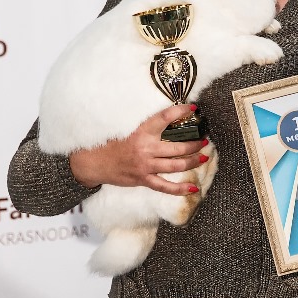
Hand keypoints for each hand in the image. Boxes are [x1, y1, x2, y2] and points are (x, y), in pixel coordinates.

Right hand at [68, 104, 209, 195]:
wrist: (93, 161)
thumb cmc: (110, 142)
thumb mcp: (125, 127)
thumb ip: (145, 124)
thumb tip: (165, 117)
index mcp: (141, 131)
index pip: (165, 118)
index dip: (181, 112)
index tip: (193, 109)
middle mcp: (146, 148)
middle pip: (177, 146)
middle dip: (194, 143)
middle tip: (205, 139)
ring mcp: (145, 165)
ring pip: (175, 165)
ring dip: (192, 161)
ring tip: (203, 156)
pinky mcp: (143, 179)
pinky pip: (165, 186)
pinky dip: (180, 188)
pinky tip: (193, 187)